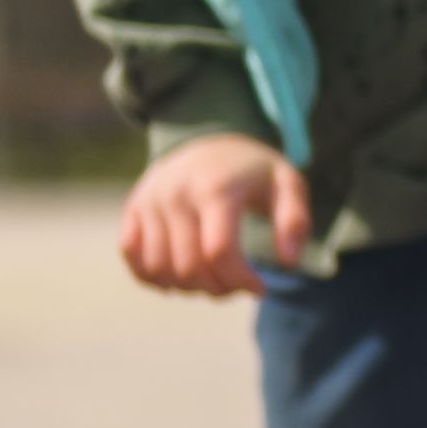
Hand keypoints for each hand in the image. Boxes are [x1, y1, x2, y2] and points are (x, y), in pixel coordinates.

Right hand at [119, 133, 312, 298]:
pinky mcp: (133, 207)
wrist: (207, 138)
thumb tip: (288, 262)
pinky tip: (179, 276)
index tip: (259, 287)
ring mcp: (150, 200)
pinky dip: (153, 276)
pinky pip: (131, 255)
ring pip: (159, 268)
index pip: (219, 252)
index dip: (240, 280)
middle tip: (235, 285)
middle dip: (217, 289)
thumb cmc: (252, 171)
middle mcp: (176, 194)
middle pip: (188, 267)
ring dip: (187, 288)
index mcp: (216, 188)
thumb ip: (295, 220)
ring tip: (211, 280)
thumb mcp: (287, 184)